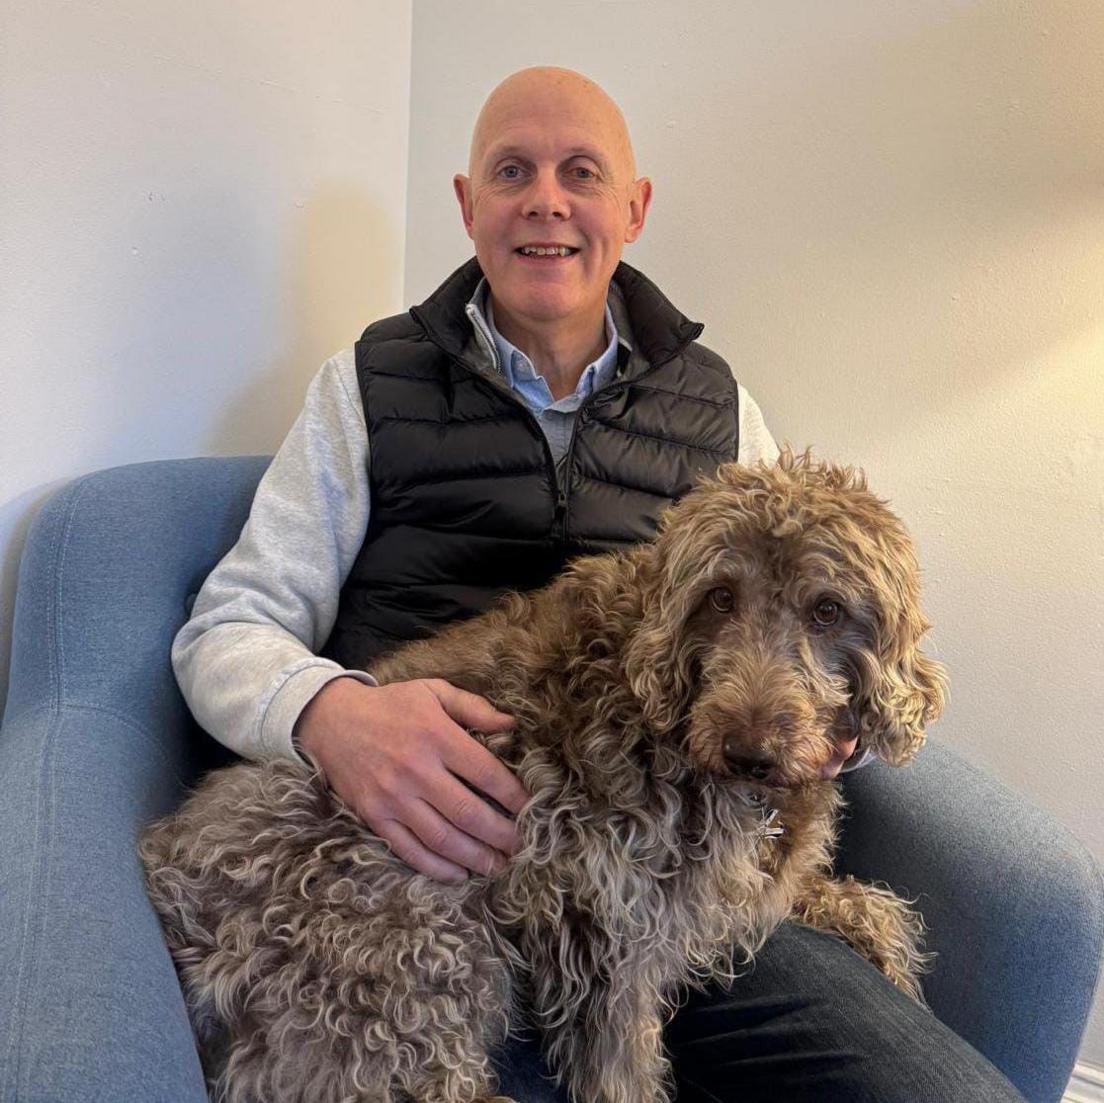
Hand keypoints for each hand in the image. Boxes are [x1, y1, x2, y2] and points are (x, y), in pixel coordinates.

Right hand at [294, 677, 526, 882]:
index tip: (532, 810)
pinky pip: (409, 850)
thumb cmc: (391, 705)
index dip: (514, 796)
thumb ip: (473, 707)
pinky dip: (436, 867)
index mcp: (436, 736)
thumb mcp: (433, 692)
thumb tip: (512, 724)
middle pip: (468, 812)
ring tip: (498, 866)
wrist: (332, 720)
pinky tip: (459, 874)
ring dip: (475, 857)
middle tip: (523, 848)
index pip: (486, 773)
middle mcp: (416, 769)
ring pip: (442, 838)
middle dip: (501, 835)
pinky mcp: (374, 816)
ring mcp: (393, 797)